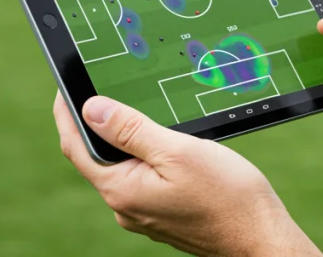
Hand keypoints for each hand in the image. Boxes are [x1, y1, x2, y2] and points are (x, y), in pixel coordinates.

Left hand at [53, 93, 320, 256]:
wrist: (259, 236)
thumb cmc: (227, 196)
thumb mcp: (178, 151)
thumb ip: (132, 130)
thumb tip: (91, 109)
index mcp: (121, 190)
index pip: (76, 146)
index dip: (66, 113)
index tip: (63, 86)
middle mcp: (125, 206)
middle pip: (97, 156)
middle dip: (98, 123)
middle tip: (101, 88)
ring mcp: (143, 213)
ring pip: (122, 166)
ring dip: (125, 139)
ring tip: (138, 109)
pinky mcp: (162, 214)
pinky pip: (142, 178)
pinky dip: (145, 155)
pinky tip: (165, 143)